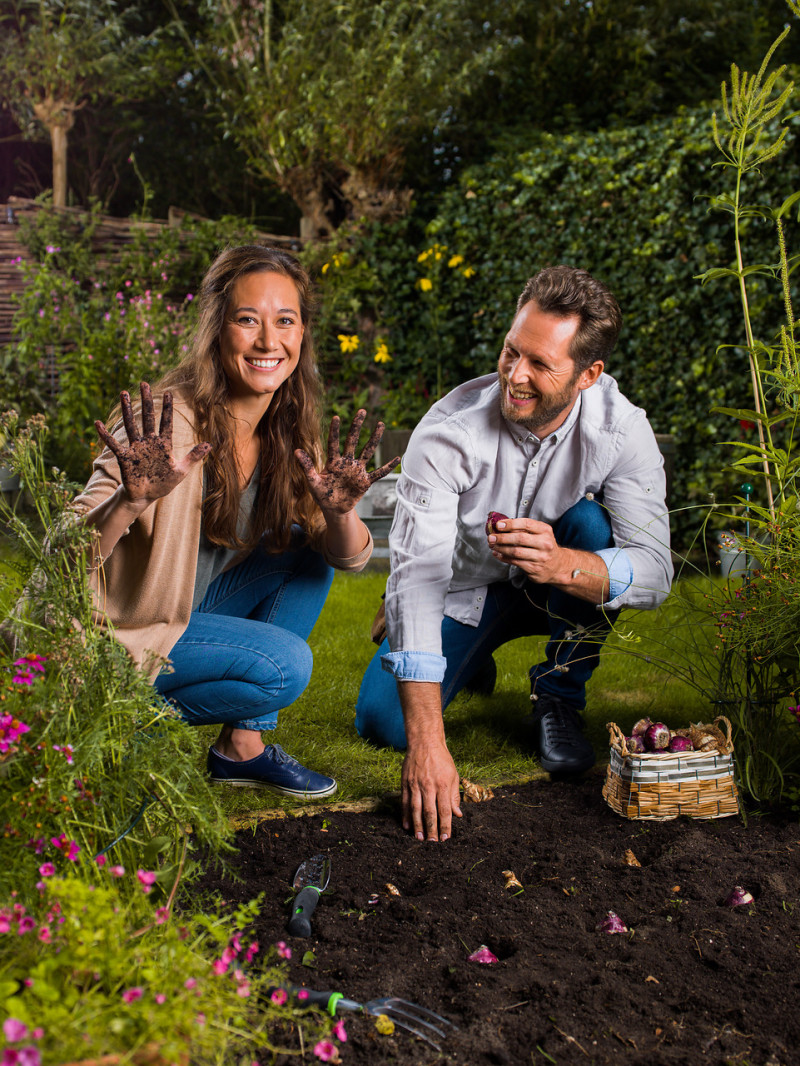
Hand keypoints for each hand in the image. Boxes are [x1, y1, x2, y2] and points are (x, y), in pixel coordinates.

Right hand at [95, 382, 210, 502]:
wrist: (145, 497)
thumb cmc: (163, 484)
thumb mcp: (181, 471)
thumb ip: (193, 457)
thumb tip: (210, 444)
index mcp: (163, 444)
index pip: (166, 423)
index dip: (167, 409)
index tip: (168, 393)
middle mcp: (149, 442)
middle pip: (147, 418)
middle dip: (146, 401)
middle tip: (144, 383)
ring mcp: (136, 448)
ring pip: (131, 425)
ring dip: (127, 410)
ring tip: (124, 393)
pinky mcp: (124, 457)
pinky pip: (114, 444)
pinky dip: (105, 435)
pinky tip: (97, 423)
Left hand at [295, 409, 400, 515]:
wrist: (333, 509)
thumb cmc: (322, 495)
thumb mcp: (312, 482)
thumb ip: (306, 466)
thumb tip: (295, 450)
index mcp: (333, 462)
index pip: (334, 443)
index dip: (334, 431)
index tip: (336, 417)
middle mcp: (347, 462)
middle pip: (353, 441)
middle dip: (357, 426)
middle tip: (362, 411)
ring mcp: (357, 471)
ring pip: (367, 451)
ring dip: (374, 439)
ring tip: (380, 424)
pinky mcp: (365, 481)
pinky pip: (378, 473)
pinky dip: (387, 467)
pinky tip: (396, 458)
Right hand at [401, 742, 461, 841]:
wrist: (425, 742)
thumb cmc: (442, 759)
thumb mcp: (454, 775)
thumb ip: (455, 796)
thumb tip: (457, 814)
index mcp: (443, 785)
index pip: (445, 810)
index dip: (446, 826)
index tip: (446, 838)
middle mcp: (428, 786)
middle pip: (429, 812)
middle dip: (431, 829)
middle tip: (432, 842)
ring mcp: (415, 784)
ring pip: (416, 809)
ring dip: (417, 825)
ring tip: (419, 838)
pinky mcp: (405, 783)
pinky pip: (405, 802)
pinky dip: (406, 815)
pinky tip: (407, 825)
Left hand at [487, 516, 566, 584]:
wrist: (558, 566)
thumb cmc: (544, 546)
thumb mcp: (540, 534)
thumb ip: (524, 529)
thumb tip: (501, 526)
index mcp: (545, 531)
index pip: (526, 524)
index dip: (510, 524)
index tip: (498, 525)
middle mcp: (545, 543)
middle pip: (520, 539)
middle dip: (502, 538)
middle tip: (491, 537)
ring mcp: (540, 557)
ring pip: (516, 552)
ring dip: (501, 548)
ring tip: (492, 545)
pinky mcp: (534, 568)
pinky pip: (515, 562)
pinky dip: (504, 557)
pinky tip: (497, 554)